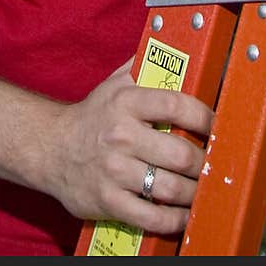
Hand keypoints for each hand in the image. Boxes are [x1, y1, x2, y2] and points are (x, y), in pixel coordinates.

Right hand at [45, 59, 213, 236]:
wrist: (50, 148)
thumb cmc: (91, 116)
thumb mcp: (114, 83)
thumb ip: (143, 66)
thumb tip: (171, 45)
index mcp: (125, 102)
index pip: (176, 105)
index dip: (204, 117)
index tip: (215, 125)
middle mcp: (121, 136)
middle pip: (179, 154)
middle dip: (203, 162)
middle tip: (211, 164)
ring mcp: (114, 171)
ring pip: (170, 188)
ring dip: (194, 192)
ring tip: (202, 188)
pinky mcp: (109, 202)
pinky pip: (152, 217)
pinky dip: (174, 220)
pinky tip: (183, 214)